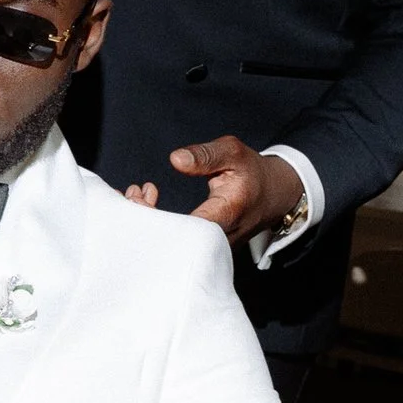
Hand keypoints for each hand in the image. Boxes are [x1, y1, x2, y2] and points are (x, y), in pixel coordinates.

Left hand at [147, 136, 306, 244]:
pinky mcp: (205, 249)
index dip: (158, 218)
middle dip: (145, 219)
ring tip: (137, 194)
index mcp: (226, 214)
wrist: (272, 196)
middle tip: (131, 194)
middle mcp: (218, 239)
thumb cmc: (251, 173)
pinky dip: (158, 225)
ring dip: (149, 222)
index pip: (186, 228)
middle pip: (173, 243)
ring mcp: (212, 248)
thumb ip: (205, 155)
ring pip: (172, 245)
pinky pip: (176, 243)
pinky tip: (147, 204)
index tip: (140, 198)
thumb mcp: (233, 153)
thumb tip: (176, 159)